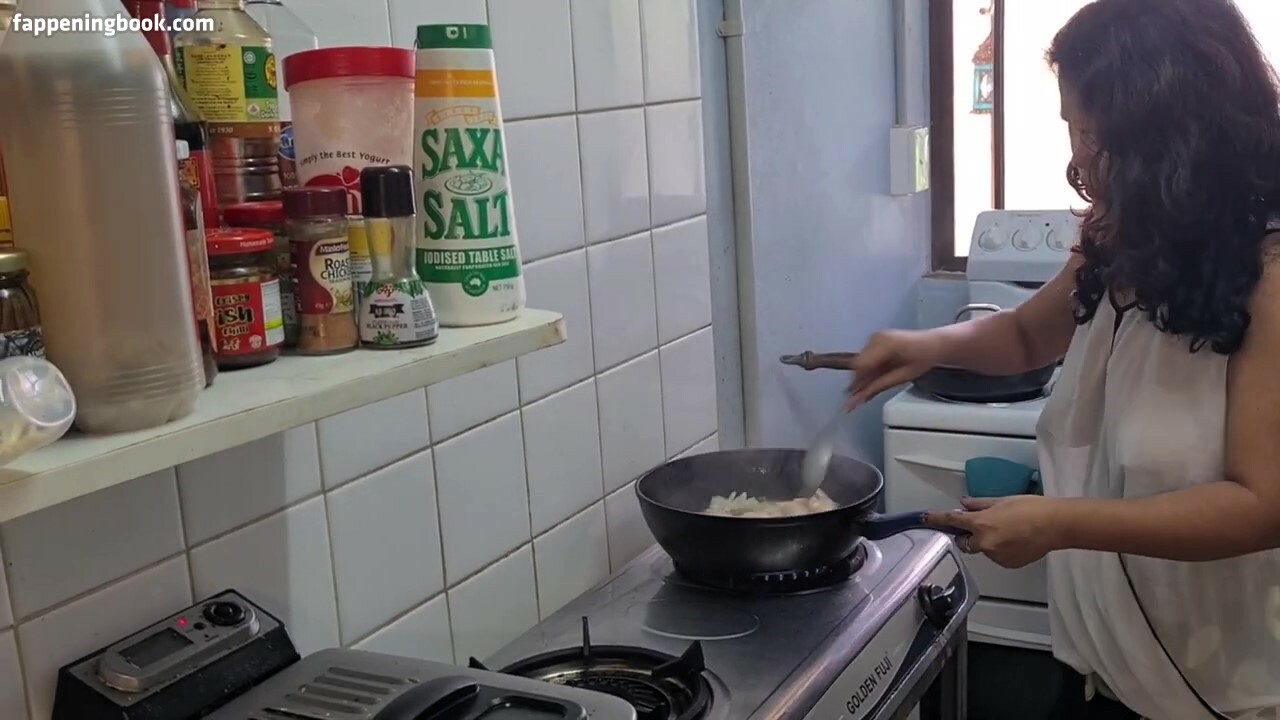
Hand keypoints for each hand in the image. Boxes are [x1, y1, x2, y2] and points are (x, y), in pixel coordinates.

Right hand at [845, 330, 943, 408]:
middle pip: (858, 364)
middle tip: (857, 400)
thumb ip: (880, 385)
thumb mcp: (903, 376)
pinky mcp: (874, 340)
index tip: (852, 400)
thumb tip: (860, 398)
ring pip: (860, 362)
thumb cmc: (923, 360)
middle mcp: (876, 338)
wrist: (933, 344)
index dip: (856, 383)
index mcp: (886, 345)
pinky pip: (865, 358)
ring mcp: (874, 337)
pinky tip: (872, 379)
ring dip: (863, 377)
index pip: (861, 365)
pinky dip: (868, 370)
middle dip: (858, 382)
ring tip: (866, 390)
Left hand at [925, 496, 1063, 568]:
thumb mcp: (1002, 501)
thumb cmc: (1031, 508)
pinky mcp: (1008, 564)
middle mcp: (985, 543)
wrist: (1056, 525)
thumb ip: (979, 504)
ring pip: (983, 549)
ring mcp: (996, 556)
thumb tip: (963, 504)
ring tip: (1009, 531)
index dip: (936, 519)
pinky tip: (1016, 540)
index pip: (952, 521)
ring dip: (988, 542)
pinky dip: (1000, 549)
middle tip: (983, 525)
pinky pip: (997, 556)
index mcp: (981, 524)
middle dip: (969, 535)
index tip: (924, 518)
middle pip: (966, 542)